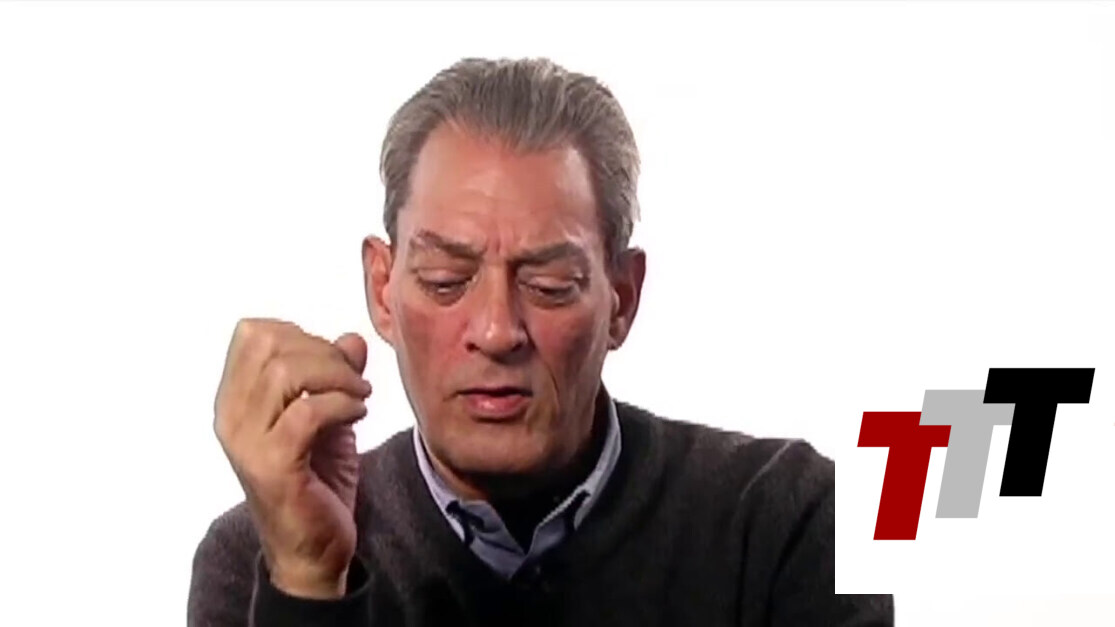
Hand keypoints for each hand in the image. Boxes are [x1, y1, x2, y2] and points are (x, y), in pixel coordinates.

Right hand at [213, 318, 371, 598]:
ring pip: (287, 371)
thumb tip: (353, 339)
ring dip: (337, 376)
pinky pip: (308, 411)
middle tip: (352, 379)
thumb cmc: (316, 480)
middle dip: (324, 351)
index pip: (253, 332)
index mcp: (234, 399)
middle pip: (271, 344)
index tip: (332, 361)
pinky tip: (358, 414)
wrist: (312, 550)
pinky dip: (342, 403)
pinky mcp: (273, 466)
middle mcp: (230, 417)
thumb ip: (336, 374)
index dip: (301, 334)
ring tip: (359, 396)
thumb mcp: (330, 415)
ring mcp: (247, 442)